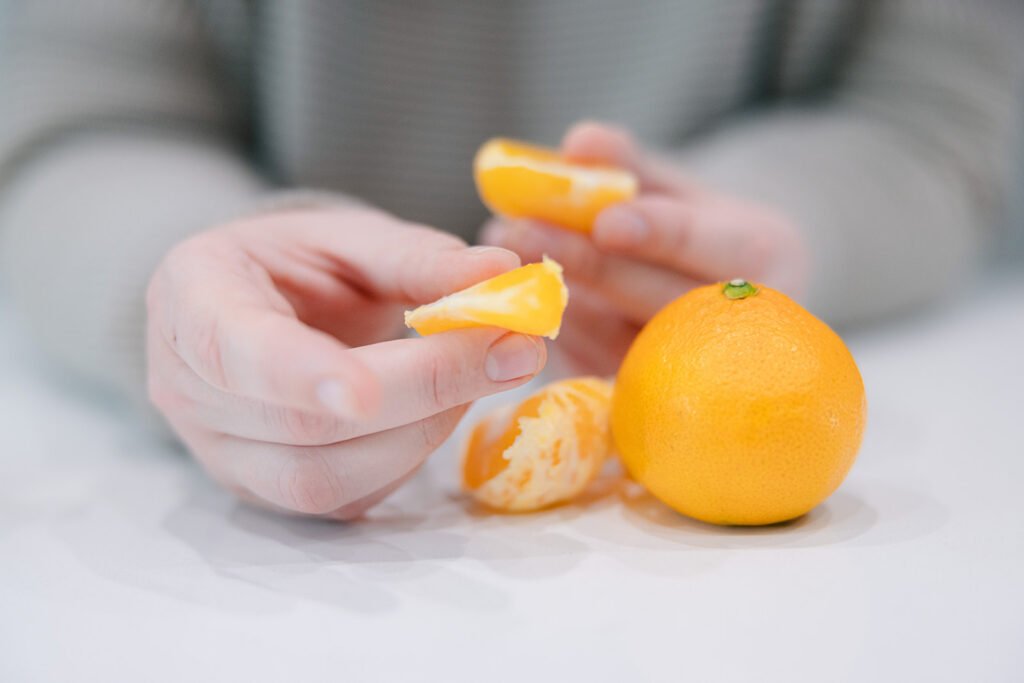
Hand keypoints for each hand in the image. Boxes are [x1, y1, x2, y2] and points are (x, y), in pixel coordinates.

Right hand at [146, 207, 544, 518]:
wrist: (269, 309)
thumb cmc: (304, 265)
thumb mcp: (351, 237)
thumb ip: (418, 256)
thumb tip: (504, 276)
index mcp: (192, 298)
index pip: (230, 348)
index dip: (301, 374)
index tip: (369, 390)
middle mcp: (188, 389)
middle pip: (297, 424)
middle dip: (418, 390)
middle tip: (512, 349)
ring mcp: (223, 454)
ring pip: (321, 478)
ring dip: (424, 431)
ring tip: (481, 372)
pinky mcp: (271, 493)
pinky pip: (345, 500)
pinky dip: (411, 457)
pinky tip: (442, 408)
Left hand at [481, 121, 807, 375]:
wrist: (724, 305)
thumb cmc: (697, 233)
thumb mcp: (677, 188)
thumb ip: (630, 166)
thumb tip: (579, 142)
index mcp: (766, 253)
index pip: (706, 244)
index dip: (656, 233)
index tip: (605, 220)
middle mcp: (741, 322)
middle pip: (658, 298)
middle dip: (585, 263)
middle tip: (514, 230)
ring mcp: (698, 372)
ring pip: (621, 339)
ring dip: (555, 299)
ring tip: (500, 254)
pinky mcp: (652, 402)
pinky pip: (600, 369)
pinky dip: (557, 334)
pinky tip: (514, 298)